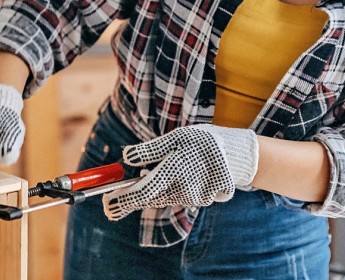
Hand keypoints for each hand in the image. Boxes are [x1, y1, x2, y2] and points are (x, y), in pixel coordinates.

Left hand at [102, 124, 258, 220]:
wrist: (238, 153)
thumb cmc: (202, 140)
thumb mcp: (176, 137)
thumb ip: (149, 150)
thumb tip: (126, 158)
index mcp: (174, 170)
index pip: (142, 192)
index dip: (122, 201)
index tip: (107, 207)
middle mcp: (184, 189)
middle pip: (149, 199)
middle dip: (131, 198)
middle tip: (114, 200)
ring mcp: (194, 198)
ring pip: (163, 198)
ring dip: (153, 190)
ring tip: (158, 172)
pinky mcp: (203, 201)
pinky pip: (179, 197)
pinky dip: (172, 189)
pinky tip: (179, 175)